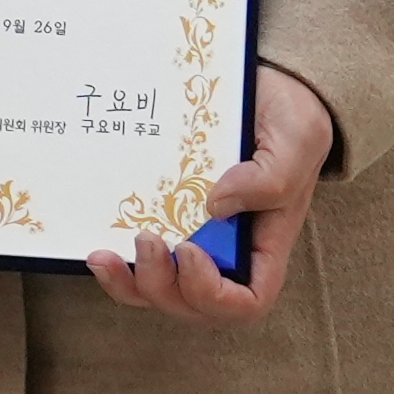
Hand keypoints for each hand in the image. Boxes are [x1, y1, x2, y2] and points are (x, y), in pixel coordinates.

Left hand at [93, 61, 337, 319]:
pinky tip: (96, 245)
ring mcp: (191, 238)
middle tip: (144, 239)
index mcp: (264, 242)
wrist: (263, 87)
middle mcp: (227, 251)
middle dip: (162, 286)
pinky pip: (138, 263)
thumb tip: (216, 204)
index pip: (247, 301)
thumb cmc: (288, 116)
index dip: (213, 294)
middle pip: (194, 305)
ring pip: (159, 292)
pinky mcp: (161, 218)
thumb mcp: (297, 138)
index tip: (189, 249)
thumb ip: (271, 176)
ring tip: (103, 255)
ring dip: (129, 285)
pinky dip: (116, 267)